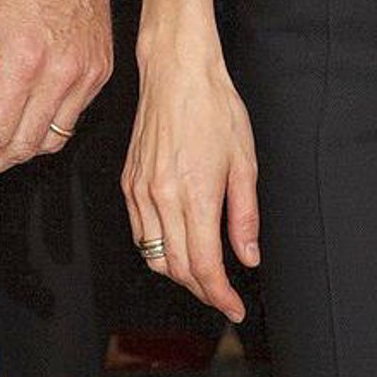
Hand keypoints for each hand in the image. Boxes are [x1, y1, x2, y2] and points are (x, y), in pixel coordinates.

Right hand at [123, 32, 258, 322]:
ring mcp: (140, 190)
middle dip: (202, 290)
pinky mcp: (129, 181)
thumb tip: (247, 257)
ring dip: (179, 274)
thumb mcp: (244, 161)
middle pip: (177, 268)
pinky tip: (178, 243)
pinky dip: (158, 249)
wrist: (176, 71)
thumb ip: (244, 216)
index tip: (235, 306)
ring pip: (154, 255)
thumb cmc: (214, 107)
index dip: (220, 295)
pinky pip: (140, 232)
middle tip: (224, 295)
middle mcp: (161, 197)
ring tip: (203, 274)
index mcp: (194, 195)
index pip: (204, 267)